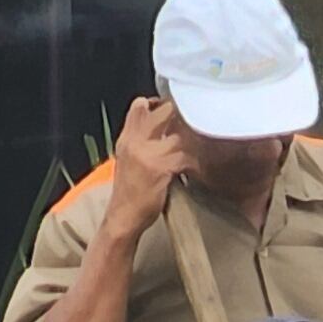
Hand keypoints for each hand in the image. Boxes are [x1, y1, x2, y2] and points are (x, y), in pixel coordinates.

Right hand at [112, 97, 195, 228]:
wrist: (122, 218)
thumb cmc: (129, 193)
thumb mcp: (128, 160)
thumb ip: (142, 141)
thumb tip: (166, 128)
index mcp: (126, 138)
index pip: (140, 105)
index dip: (159, 103)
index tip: (173, 111)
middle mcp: (135, 141)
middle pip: (163, 112)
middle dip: (181, 117)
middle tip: (193, 126)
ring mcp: (148, 154)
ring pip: (179, 135)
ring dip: (192, 142)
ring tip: (200, 148)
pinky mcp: (161, 168)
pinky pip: (185, 156)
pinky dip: (194, 163)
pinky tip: (197, 168)